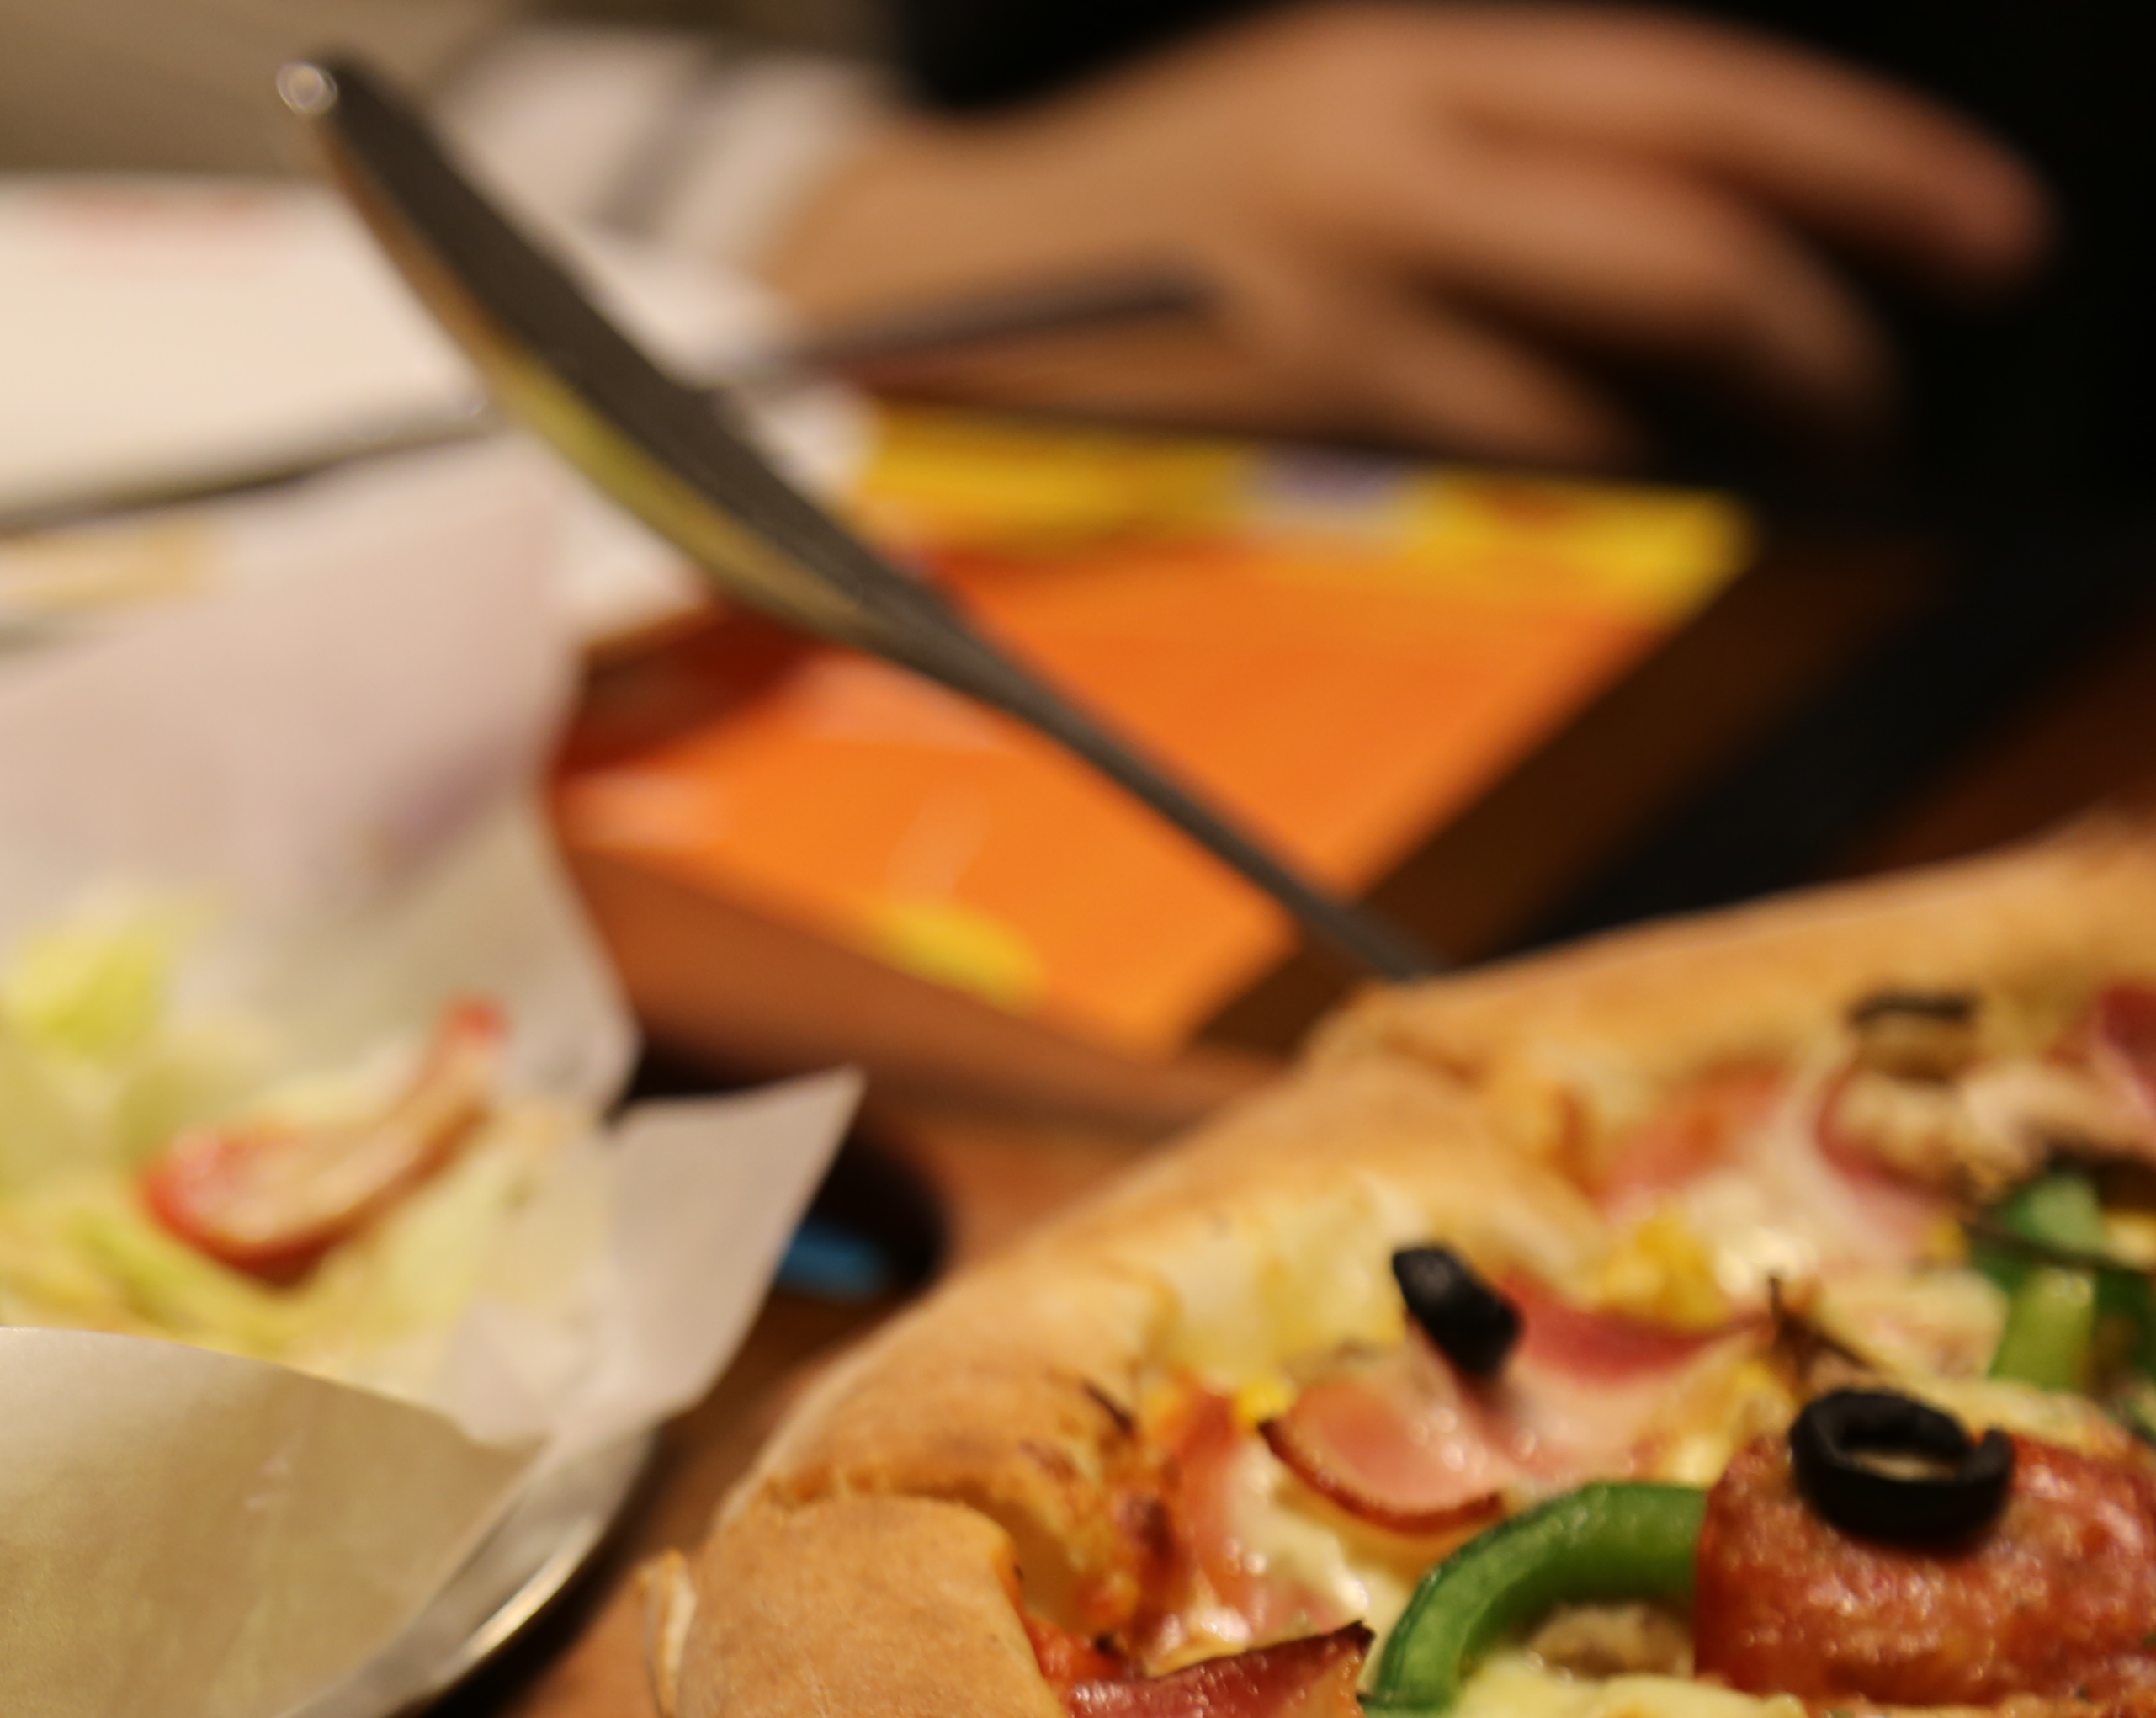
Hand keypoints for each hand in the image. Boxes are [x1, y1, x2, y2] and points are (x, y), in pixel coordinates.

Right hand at [760, 4, 2048, 466]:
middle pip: (1681, 250)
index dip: (1868, 168)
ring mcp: (1325, 303)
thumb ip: (1494, 144)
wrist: (909, 274)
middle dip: (1824, 337)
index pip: (1698, 96)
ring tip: (1783, 459)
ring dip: (1717, 437)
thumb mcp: (1328, 106)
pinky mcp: (1272, 421)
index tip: (1986, 234)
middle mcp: (1378, 164)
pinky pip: (1484, 462)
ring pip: (1597, 386)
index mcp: (1404, 58)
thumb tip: (1705, 218)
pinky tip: (1627, 479)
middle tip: (1888, 397)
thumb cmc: (1144, 201)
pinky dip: (1583, 477)